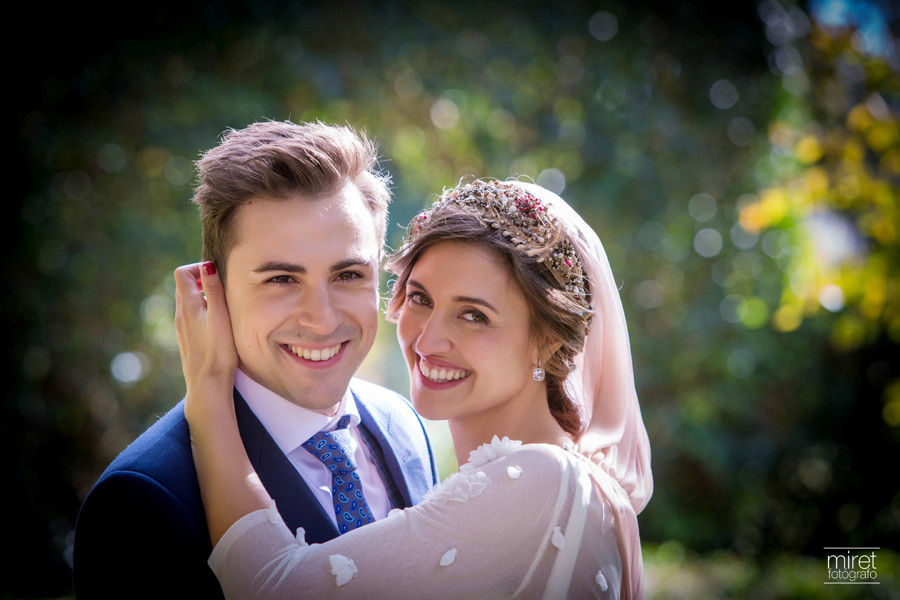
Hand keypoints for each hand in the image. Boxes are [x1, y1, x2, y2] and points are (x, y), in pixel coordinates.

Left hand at [174, 262, 237, 426]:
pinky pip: (191, 319)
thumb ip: (214, 289)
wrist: (208, 386)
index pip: (182, 274)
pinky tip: (217, 326)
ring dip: (203, 299)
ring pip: (188, 305)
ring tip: (223, 307)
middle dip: (202, 282)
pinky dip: (202, 314)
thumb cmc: (219, 351)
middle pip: (184, 288)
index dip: (198, 269)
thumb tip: (208, 264)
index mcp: (187, 306)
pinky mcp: (187, 342)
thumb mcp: (220, 316)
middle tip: (223, 288)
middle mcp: (180, 316)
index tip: (216, 275)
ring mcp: (182, 330)